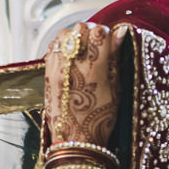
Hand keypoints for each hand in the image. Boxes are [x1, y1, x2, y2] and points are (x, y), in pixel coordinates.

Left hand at [43, 22, 127, 146]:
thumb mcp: (116, 89)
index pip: (100, 32)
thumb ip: (115, 59)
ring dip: (75, 37)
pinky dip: (63, 46)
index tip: (111, 42)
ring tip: (83, 50)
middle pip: (81, 28)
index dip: (108, 34)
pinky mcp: (48, 71)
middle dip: (91, 32)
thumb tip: (120, 34)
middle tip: (97, 45)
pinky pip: (54, 46)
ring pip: (65, 34)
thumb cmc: (99, 119)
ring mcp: (58, 65)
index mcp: (95, 66)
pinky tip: (71, 57)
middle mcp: (74, 62)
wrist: (74, 139)